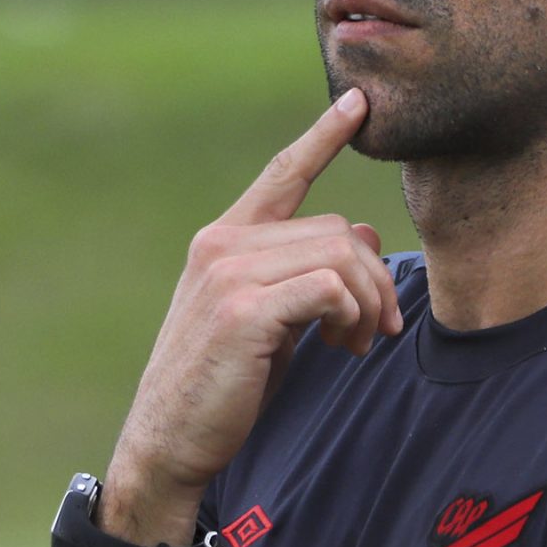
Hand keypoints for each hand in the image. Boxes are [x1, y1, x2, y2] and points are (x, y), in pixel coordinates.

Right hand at [110, 89, 402, 513]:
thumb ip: (305, 274)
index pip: (282, 174)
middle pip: (338, 229)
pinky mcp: (242, 310)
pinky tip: (344, 347)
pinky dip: (352, 316)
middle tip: (377, 330)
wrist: (169, 443)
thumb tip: (366, 235)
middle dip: (374, 280)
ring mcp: (229, 274)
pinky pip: (330, 288)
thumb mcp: (267, 320)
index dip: (323, 136)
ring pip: (341, 255)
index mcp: (223, 240)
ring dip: (369, 303)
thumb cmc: (221, 385)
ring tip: (359, 344)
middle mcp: (222, 244)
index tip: (359, 103)